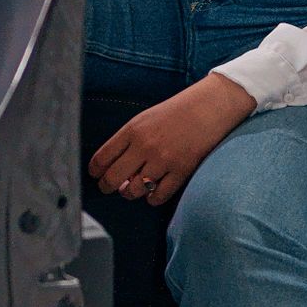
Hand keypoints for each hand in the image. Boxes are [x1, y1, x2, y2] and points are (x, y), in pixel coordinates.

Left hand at [90, 73, 254, 209]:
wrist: (210, 107)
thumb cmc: (176, 112)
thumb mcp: (146, 119)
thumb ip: (128, 142)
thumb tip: (116, 172)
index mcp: (133, 130)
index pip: (101, 158)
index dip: (96, 172)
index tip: (97, 176)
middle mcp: (145, 146)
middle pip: (113, 178)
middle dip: (108, 187)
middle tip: (111, 188)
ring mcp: (163, 160)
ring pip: (134, 191)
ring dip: (131, 193)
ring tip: (135, 188)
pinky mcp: (181, 171)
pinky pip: (158, 196)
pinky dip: (152, 198)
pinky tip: (153, 192)